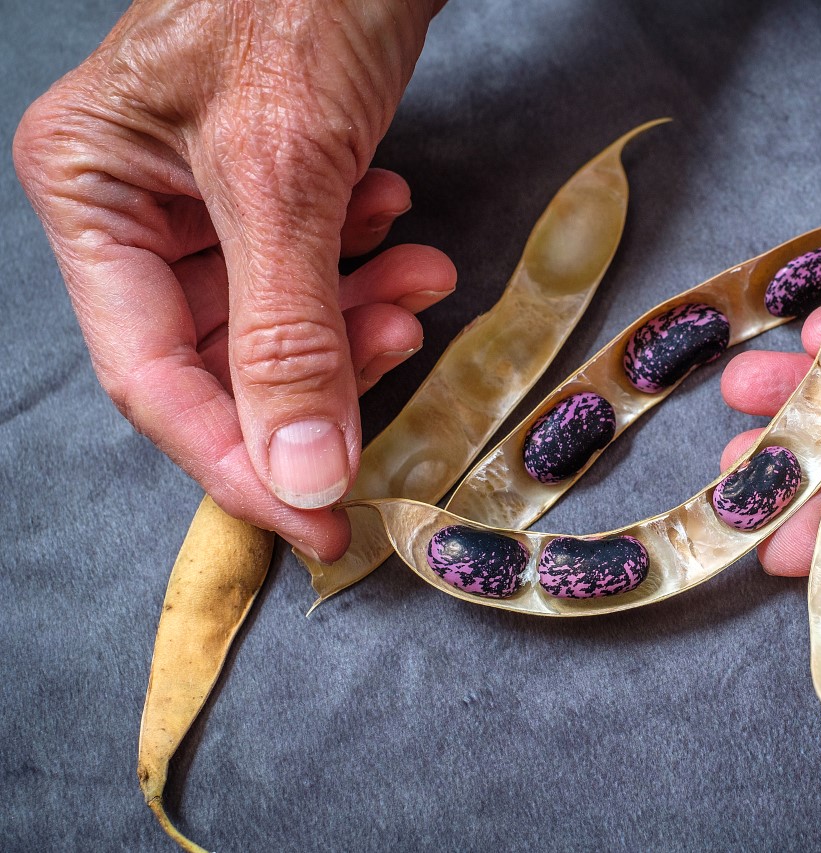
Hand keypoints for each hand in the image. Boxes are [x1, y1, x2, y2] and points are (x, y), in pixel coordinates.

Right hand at [14, 0, 452, 560]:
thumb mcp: (286, 174)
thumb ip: (288, 332)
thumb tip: (300, 472)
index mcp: (90, 194)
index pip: (156, 379)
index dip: (240, 462)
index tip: (322, 523)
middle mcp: (133, 199)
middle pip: (222, 350)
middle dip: (322, 364)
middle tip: (403, 349)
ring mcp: (202, 188)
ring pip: (277, 309)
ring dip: (356, 308)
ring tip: (421, 275)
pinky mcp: (271, 173)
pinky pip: (311, 256)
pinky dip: (363, 257)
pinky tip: (401, 222)